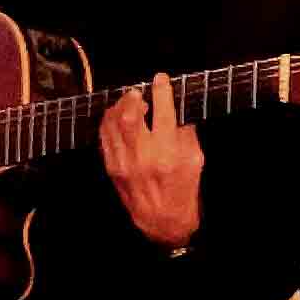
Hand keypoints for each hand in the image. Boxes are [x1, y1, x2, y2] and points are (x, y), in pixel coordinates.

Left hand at [98, 73, 205, 249]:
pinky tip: (115, 117)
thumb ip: (186, 134)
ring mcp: (123, 161)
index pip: (164, 112)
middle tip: (139, 92)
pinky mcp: (111, 167)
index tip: (161, 78)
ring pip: (112, 123)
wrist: (162, 220)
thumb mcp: (195, 160)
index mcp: (169, 152)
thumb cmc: (183, 188)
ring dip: (118, 107)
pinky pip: (104, 137)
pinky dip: (108, 122)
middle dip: (133, 96)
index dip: (162, 90)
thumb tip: (177, 111)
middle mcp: (144, 154)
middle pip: (131, 114)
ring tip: (127, 102)